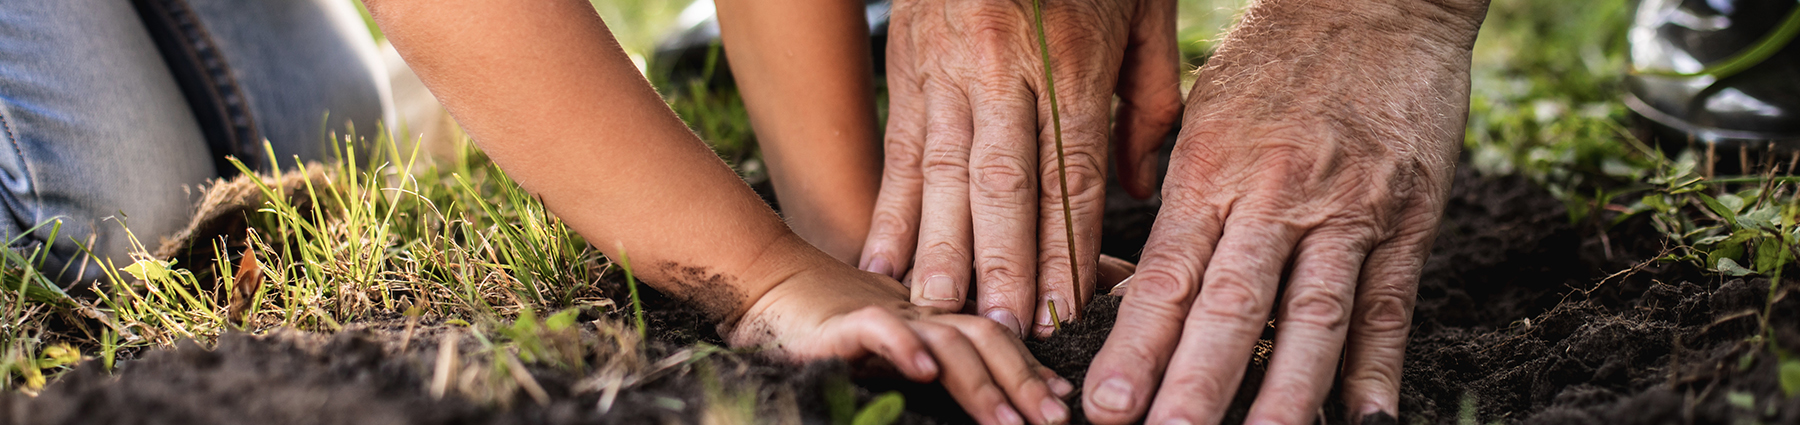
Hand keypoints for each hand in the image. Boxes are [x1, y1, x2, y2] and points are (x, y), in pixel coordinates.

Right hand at [731, 260, 1073, 424]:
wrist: (764, 284)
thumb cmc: (829, 326)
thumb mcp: (894, 344)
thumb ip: (935, 359)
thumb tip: (970, 389)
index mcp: (936, 319)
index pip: (997, 336)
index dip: (1033, 368)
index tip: (1063, 401)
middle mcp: (920, 312)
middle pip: (987, 337)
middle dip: (1024, 381)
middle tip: (1053, 420)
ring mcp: (885, 314)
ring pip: (947, 340)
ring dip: (982, 384)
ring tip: (1008, 422)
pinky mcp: (842, 322)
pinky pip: (879, 331)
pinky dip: (904, 349)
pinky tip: (925, 373)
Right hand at [860, 0, 1182, 338]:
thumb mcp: (1140, 11)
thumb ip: (1149, 98)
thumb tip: (1141, 187)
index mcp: (1071, 57)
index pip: (1070, 169)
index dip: (1068, 244)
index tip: (1069, 304)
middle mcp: (1005, 66)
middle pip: (1004, 182)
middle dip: (1004, 263)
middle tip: (1004, 327)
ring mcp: (947, 67)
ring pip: (945, 172)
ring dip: (943, 249)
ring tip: (943, 310)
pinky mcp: (907, 66)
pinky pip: (900, 148)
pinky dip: (893, 209)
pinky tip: (886, 258)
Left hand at [1081, 1, 1487, 423]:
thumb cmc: (1275, 56)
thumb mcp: (1202, 112)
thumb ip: (1173, 195)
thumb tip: (1130, 279)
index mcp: (1210, 168)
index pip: (1165, 276)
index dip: (1134, 347)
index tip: (1104, 406)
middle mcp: (1275, 194)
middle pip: (1231, 308)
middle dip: (1193, 388)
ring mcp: (1347, 208)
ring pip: (1310, 317)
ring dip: (1281, 396)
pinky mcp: (1409, 216)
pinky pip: (1390, 305)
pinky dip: (1377, 368)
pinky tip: (1362, 420)